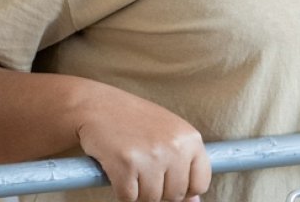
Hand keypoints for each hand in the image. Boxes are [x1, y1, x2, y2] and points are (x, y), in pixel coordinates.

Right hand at [75, 88, 209, 201]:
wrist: (99, 106)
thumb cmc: (136, 120)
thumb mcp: (169, 135)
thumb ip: (185, 165)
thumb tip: (194, 201)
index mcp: (191, 139)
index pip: (200, 183)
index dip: (184, 188)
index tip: (169, 180)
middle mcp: (175, 146)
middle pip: (175, 195)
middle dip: (159, 189)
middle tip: (145, 170)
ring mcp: (151, 155)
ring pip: (151, 198)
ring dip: (139, 190)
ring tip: (132, 167)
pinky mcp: (126, 164)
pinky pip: (128, 197)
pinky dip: (122, 190)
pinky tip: (119, 170)